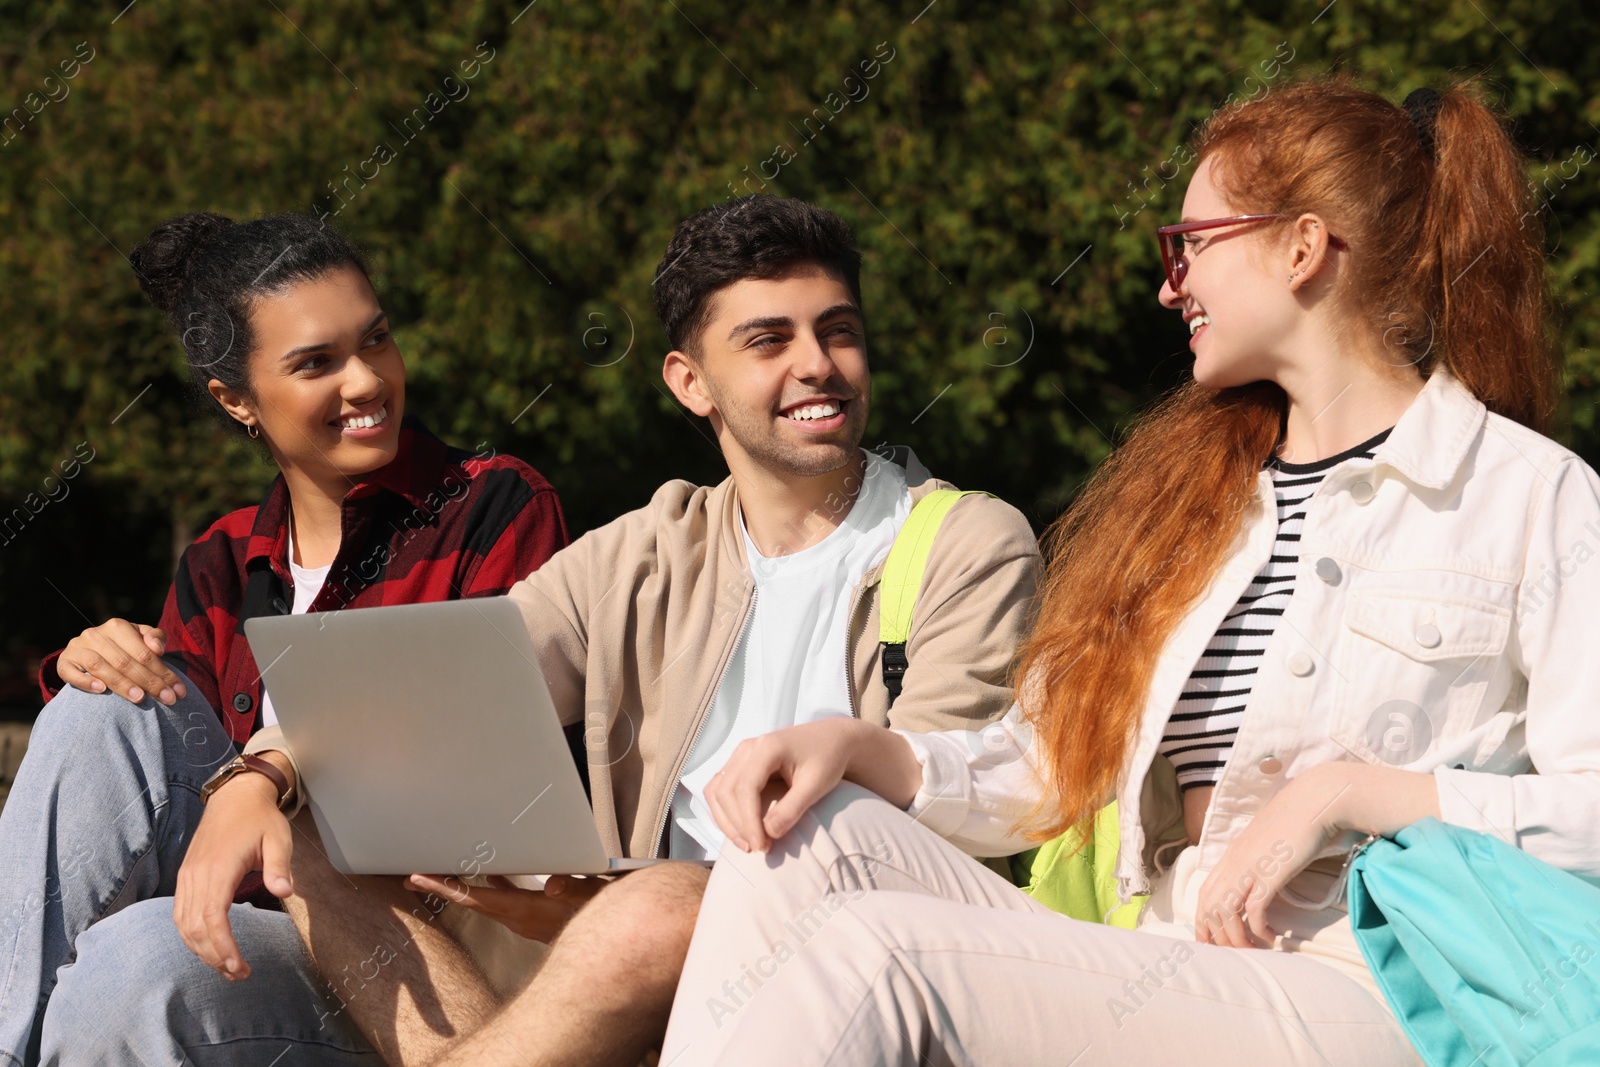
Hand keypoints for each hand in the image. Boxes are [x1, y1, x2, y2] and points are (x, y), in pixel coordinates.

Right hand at [59, 619, 185, 704]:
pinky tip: (101, 690)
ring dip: (121, 684)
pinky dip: (85, 681)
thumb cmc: (124, 646)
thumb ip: (155, 638)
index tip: (178, 691)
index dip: (163, 672)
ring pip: (100, 666)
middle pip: (125, 662)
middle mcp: (96, 634)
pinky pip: (71, 672)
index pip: (144, 653)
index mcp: (118, 626)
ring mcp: (77, 648)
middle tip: (167, 699)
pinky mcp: (64, 662)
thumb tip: (158, 649)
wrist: (90, 650)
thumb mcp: (141, 638)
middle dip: (149, 682)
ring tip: (140, 698)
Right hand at [174, 766, 293, 979]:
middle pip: (195, 927)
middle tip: (240, 974)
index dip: (223, 946)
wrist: (234, 797)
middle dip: (214, 956)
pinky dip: (192, 936)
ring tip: (226, 968)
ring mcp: (187, 877)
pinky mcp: (185, 878)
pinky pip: (180, 914)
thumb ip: (280, 866)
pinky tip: (209, 947)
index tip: (240, 967)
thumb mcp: (278, 837)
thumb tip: (284, 892)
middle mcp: (196, 875)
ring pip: (183, 924)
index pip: (213, 917)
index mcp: (219, 867)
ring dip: (201, 950)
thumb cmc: (259, 819)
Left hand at [402, 873, 606, 942]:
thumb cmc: (602, 919)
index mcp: (526, 911)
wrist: (612, 947)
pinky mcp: (534, 918)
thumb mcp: (591, 898)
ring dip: (465, 888)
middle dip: (442, 888)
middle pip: (471, 901)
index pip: (476, 898)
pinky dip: (494, 886)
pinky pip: (504, 900)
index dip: (445, 888)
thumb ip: (573, 887)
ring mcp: (525, 920)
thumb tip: (553, 883)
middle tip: (412, 879)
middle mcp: (519, 919)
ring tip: (445, 872)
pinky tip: (496, 873)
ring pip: (486, 901)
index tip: (417, 879)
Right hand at [703, 717, 921, 852]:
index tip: (760, 846)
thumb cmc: (827, 759)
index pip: (745, 788)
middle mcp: (747, 748)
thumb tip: (769, 834)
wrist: (832, 739)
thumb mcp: (817, 784)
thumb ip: (793, 808)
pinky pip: (720, 788)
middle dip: (736, 824)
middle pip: (725, 790)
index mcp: (767, 747)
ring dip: (726, 820)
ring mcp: (741, 754)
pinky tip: (739, 830)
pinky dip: (724, 811)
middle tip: (757, 849)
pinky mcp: (740, 764)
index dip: (748, 821)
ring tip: (747, 844)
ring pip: (716, 790)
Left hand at [1193, 763, 1352, 948]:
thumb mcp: (1269, 843)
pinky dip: (1259, 929)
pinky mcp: (1270, 871)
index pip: (1205, 893)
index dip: (1203, 920)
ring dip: (1235, 938)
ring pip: (1225, 912)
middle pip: (1209, 906)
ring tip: (1251, 951)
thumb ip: (1259, 860)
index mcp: (1232, 854)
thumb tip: (1262, 882)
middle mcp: (1234, 861)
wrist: (1316, 798)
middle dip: (1214, 935)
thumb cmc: (1298, 819)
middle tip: (1227, 956)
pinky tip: (1271, 938)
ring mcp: (1250, 866)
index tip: (1210, 941)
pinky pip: (1255, 909)